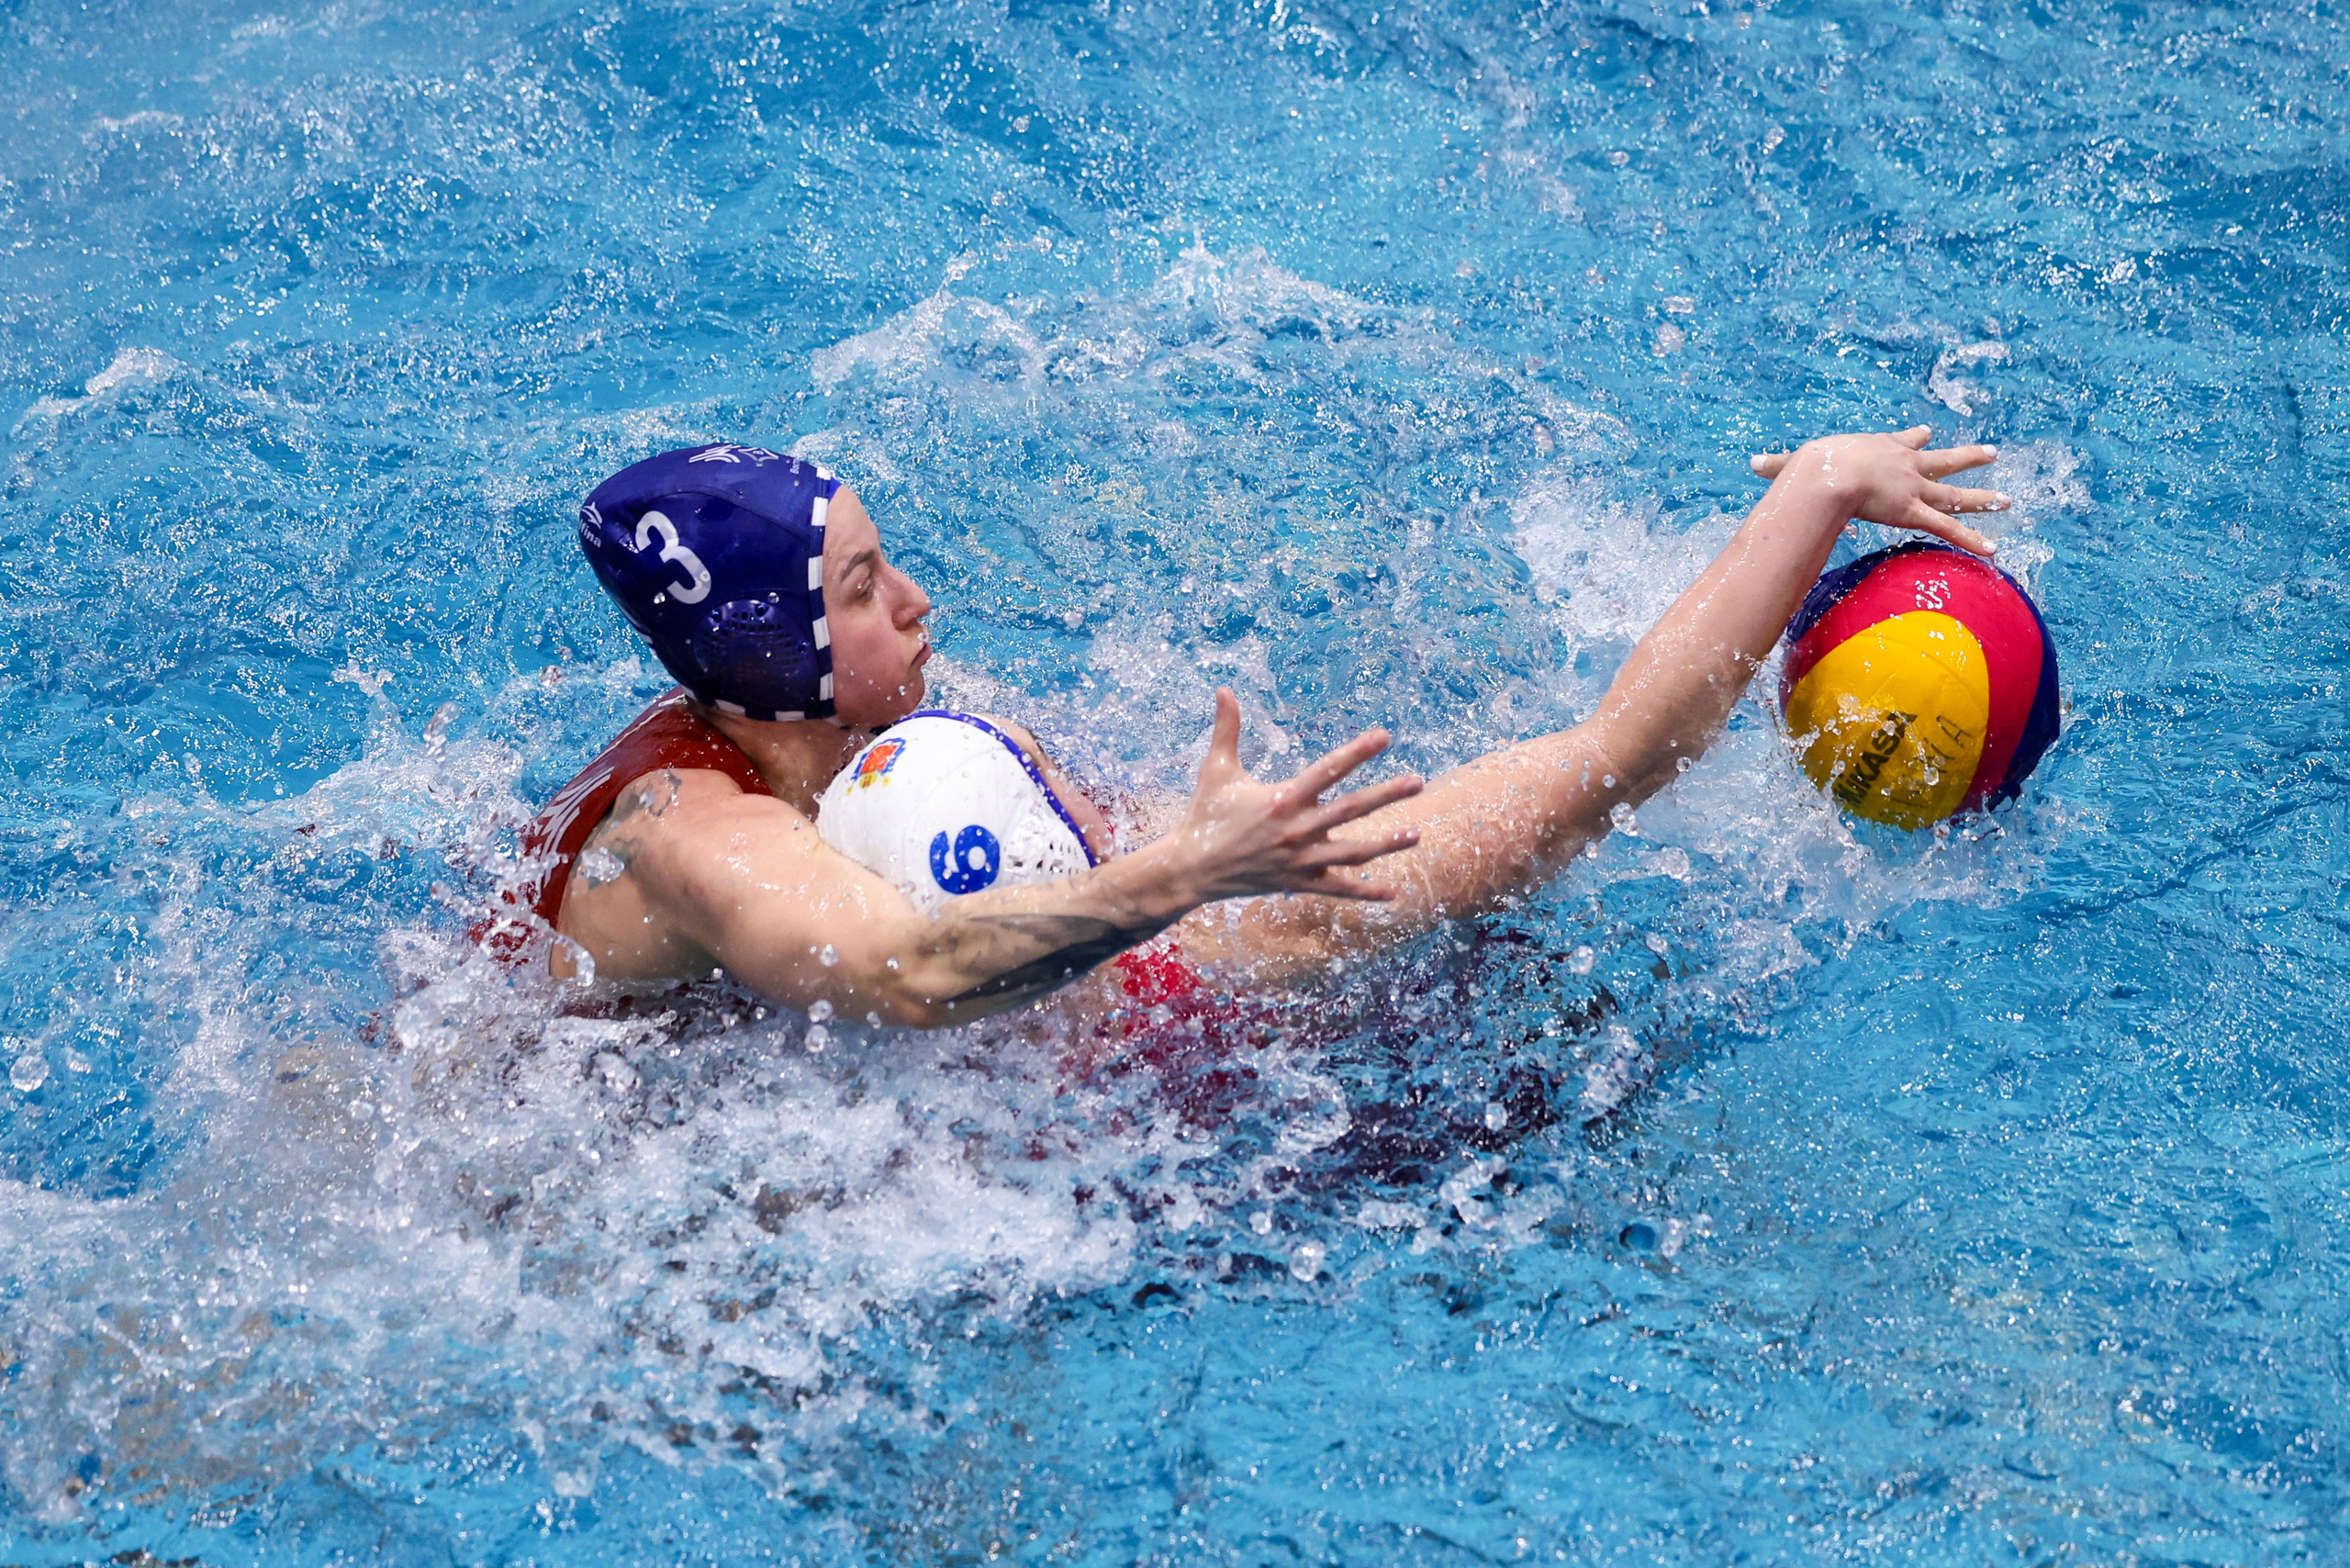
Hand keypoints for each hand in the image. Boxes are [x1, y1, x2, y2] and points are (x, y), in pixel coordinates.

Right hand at [1169, 689, 1424, 901]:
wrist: (1191, 868)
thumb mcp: (1215, 769)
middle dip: (1387, 795)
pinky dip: (1365, 892)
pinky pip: (1337, 888)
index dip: (1358, 752)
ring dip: (1386, 844)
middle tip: (1418, 781)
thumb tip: (1224, 689)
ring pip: (1352, 852)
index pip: (1328, 770)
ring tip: (1417, 834)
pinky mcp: (1298, 882)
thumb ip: (1226, 729)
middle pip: (1350, 810)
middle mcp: (1296, 829)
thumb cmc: (1204, 814)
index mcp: (1282, 798)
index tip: (1385, 737)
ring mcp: (1300, 859)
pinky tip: (1393, 890)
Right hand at [1748, 426, 2008, 556]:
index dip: (1916, 438)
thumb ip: (1777, 467)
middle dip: (1966, 458)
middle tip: (1990, 453)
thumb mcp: (1794, 463)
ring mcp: (1913, 488)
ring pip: (1954, 495)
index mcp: (1880, 449)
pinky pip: (1947, 529)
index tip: (1927, 432)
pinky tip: (1992, 549)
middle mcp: (1904, 464)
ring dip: (1982, 498)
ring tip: (2007, 501)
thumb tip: (1752, 464)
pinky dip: (1969, 539)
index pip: (1904, 441)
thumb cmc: (1811, 466)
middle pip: (1942, 461)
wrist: (1830, 473)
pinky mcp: (1914, 511)